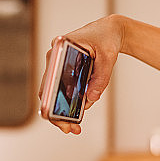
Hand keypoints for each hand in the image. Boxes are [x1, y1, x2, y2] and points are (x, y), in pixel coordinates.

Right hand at [38, 14, 125, 133]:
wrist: (110, 30)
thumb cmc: (107, 39)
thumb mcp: (108, 58)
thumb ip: (100, 79)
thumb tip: (91, 99)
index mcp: (60, 50)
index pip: (49, 81)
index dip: (51, 103)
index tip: (59, 118)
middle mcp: (55, 58)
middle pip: (49, 91)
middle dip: (58, 114)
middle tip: (71, 130)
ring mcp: (59, 65)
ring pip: (55, 93)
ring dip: (64, 111)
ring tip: (75, 127)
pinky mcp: (67, 71)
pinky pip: (64, 90)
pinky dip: (70, 103)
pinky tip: (78, 114)